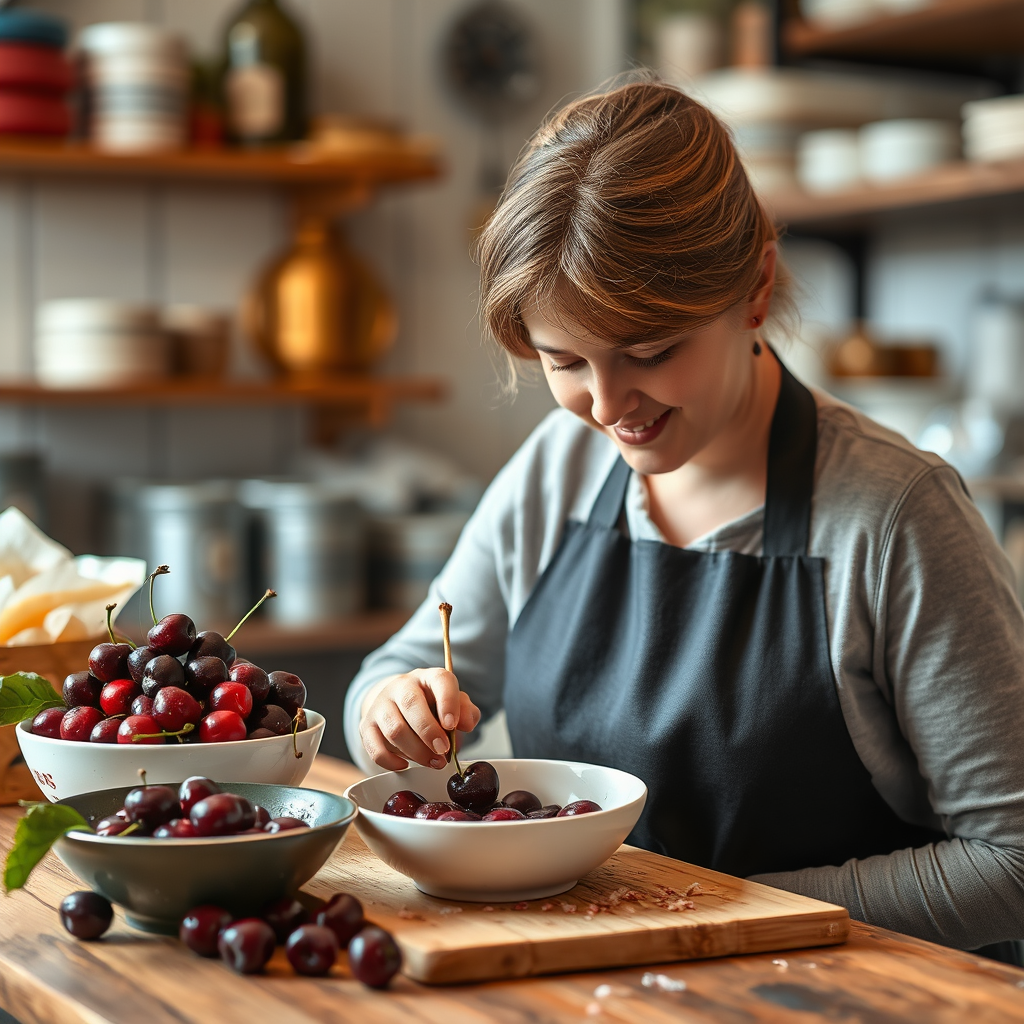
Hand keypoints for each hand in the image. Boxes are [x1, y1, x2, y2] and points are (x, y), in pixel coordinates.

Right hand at [359, 668, 480, 771]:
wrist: (398, 704)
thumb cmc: (432, 706)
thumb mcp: (454, 704)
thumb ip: (466, 711)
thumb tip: (465, 724)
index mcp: (428, 677)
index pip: (440, 680)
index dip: (448, 702)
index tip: (453, 725)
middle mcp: (402, 686)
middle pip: (411, 704)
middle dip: (429, 732)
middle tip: (443, 751)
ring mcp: (381, 705)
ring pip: (394, 729)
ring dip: (416, 752)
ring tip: (433, 762)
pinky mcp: (366, 726)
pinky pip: (375, 748)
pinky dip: (391, 762)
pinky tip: (406, 764)